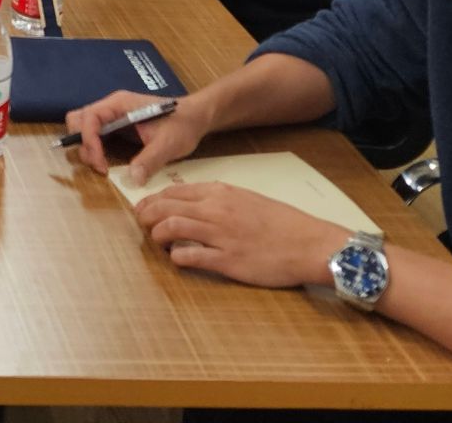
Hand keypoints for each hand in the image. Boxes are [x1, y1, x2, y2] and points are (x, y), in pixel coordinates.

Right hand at [67, 90, 211, 180]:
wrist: (195, 117)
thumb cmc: (183, 124)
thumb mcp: (169, 143)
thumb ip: (150, 160)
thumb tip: (133, 179)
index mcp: (119, 104)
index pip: (90, 118)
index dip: (89, 142)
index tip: (101, 165)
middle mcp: (111, 107)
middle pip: (78, 120)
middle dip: (83, 144)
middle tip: (99, 165)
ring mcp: (112, 115)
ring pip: (83, 127)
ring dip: (87, 148)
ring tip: (103, 167)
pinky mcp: (116, 125)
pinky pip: (95, 134)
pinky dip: (94, 149)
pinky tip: (107, 163)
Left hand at [135, 183, 345, 288]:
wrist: (310, 244)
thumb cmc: (283, 223)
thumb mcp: (247, 199)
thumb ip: (220, 200)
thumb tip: (193, 203)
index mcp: (221, 192)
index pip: (174, 191)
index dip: (153, 200)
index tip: (145, 209)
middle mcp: (216, 210)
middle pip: (166, 207)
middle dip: (146, 215)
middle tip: (141, 225)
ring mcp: (220, 235)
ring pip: (171, 228)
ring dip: (157, 235)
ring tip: (157, 241)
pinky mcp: (227, 261)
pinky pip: (190, 256)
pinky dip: (176, 257)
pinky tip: (177, 258)